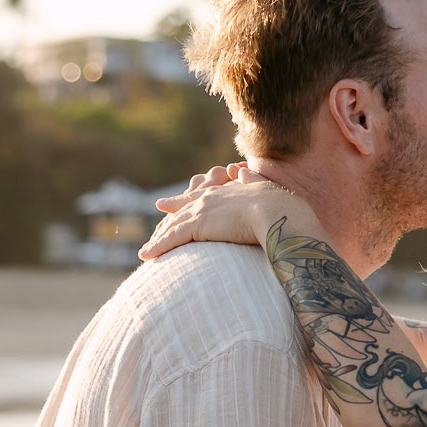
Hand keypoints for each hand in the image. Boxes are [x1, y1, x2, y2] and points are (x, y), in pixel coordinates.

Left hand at [138, 167, 296, 260]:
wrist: (278, 212)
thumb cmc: (280, 206)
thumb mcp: (263, 189)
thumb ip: (253, 181)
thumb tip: (245, 171)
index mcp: (224, 192)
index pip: (196, 198)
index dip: (181, 202)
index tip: (165, 205)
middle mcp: (209, 199)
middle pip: (180, 212)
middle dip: (165, 223)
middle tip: (153, 234)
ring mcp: (201, 211)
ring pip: (172, 226)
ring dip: (158, 240)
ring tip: (146, 252)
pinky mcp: (198, 226)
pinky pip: (172, 238)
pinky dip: (157, 247)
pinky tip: (146, 256)